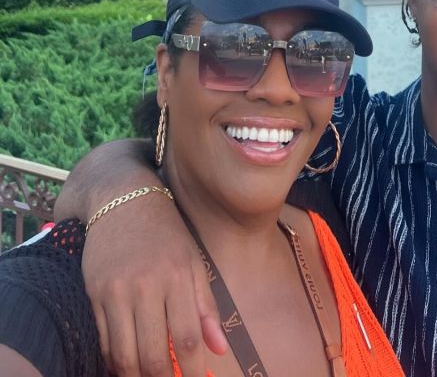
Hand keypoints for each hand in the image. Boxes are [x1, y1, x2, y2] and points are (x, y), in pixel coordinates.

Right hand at [82, 194, 226, 376]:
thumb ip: (206, 305)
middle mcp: (146, 286)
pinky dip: (115, 361)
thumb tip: (219, 349)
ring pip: (124, 356)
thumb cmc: (165, 232)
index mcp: (178, 276)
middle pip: (152, 354)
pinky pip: (104, 342)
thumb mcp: (193, 260)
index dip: (192, 369)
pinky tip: (127, 366)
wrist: (122, 199)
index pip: (186, 337)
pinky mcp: (94, 294)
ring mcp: (116, 292)